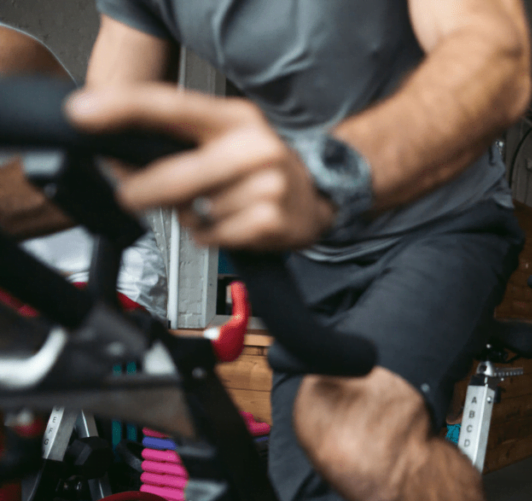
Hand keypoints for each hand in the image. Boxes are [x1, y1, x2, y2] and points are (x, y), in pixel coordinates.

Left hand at [65, 84, 335, 249]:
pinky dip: (212, 236)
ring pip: (196, 212)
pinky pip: (215, 236)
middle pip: (176, 175)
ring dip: (193, 217)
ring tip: (218, 208)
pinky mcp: (270, 220)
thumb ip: (177, 146)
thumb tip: (119, 163)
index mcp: (235, 118)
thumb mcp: (226, 140)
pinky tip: (232, 225)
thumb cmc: (262, 168)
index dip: (124, 107)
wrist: (321, 198)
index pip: (172, 105)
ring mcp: (267, 184)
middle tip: (134, 196)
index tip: (83, 114)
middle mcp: (254, 146)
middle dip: (144, 192)